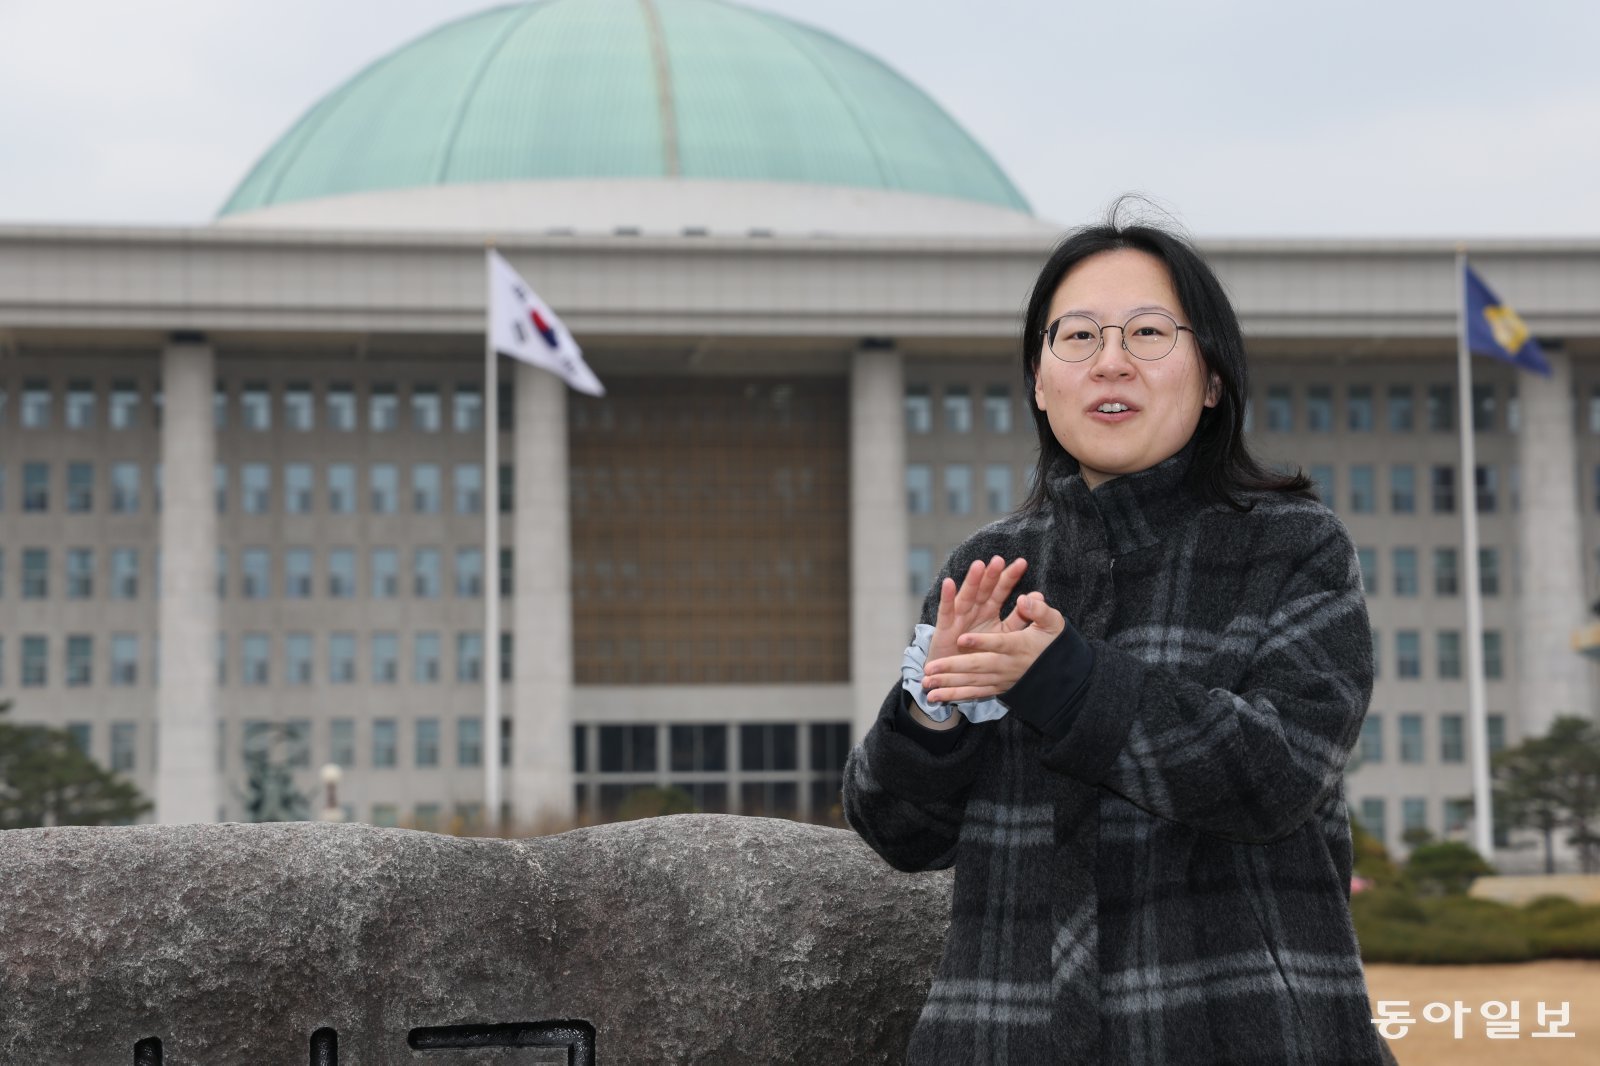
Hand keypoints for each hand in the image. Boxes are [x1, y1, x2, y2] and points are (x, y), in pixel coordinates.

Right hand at [923, 556, 1029, 698]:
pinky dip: (947, 597)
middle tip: (999, 560)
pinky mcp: (944, 628)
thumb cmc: (981, 652)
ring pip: (966, 596)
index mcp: (989, 610)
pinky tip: (949, 583)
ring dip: (971, 581)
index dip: (1010, 577)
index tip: (1021, 563)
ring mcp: (959, 617)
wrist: (957, 675)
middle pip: (984, 589)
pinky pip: (946, 611)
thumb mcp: (1005, 635)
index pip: (1001, 590)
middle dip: (991, 575)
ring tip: (979, 566)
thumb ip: (1020, 617)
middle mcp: (974, 609)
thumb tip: (1039, 596)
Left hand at [923, 590, 1065, 702]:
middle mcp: (1006, 665)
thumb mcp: (1053, 624)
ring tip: (927, 684)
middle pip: (978, 666)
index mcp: (1018, 646)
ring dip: (948, 684)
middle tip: (931, 667)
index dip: (981, 641)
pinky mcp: (996, 689)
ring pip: (971, 682)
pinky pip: (973, 694)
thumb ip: (1040, 611)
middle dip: (953, 667)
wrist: (1059, 675)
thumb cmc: (1053, 644)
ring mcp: (999, 679)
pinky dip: (954, 696)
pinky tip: (936, 698)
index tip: (962, 638)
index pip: (998, 643)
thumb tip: (1026, 598)